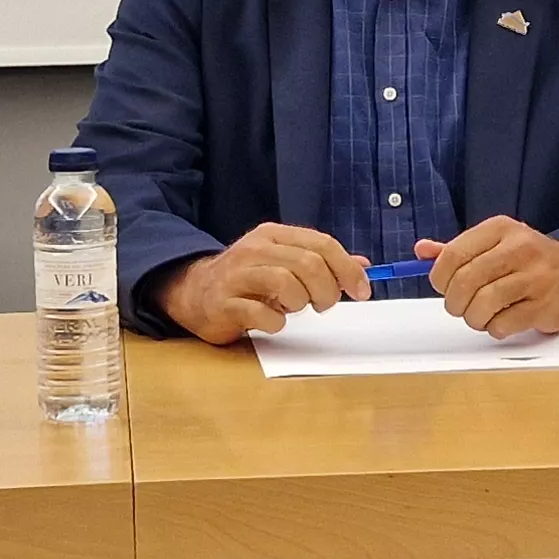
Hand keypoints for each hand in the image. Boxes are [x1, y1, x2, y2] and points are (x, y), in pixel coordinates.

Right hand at [157, 223, 368, 345]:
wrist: (195, 293)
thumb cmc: (248, 280)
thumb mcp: (285, 262)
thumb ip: (322, 262)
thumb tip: (363, 266)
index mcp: (274, 235)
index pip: (322, 243)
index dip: (347, 269)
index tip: (362, 291)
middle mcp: (255, 250)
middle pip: (308, 264)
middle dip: (326, 290)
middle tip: (324, 305)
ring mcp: (237, 275)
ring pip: (286, 284)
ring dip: (300, 303)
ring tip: (294, 309)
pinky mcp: (224, 303)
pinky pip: (262, 314)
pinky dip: (276, 322)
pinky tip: (272, 321)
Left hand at [419, 217, 558, 336]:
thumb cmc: (526, 259)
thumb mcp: (493, 243)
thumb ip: (457, 249)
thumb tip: (421, 251)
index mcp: (501, 229)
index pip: (454, 254)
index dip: (439, 277)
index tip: (442, 287)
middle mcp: (520, 249)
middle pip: (466, 282)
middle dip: (454, 302)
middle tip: (458, 306)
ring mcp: (536, 278)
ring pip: (483, 305)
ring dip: (473, 317)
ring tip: (479, 315)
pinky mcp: (546, 306)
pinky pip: (503, 324)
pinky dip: (494, 328)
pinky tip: (501, 320)